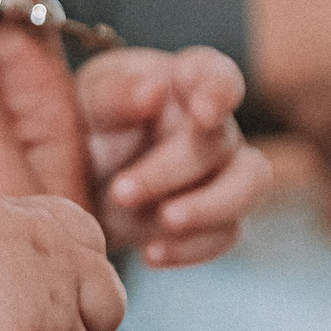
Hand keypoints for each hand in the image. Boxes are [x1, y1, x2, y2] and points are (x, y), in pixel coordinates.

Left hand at [79, 47, 270, 266]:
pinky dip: (192, 248)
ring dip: (208, 208)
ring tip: (163, 222)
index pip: (218, 75)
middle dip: (174, 169)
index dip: (218, 92)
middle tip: (121, 191)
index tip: (203, 112)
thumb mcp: (90, 100)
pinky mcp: (214, 218)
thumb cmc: (91, 120)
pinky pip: (224, 234)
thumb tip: (153, 90)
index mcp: (185, 82)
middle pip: (223, 142)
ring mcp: (221, 173)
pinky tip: (152, 254)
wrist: (81, 177)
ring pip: (249, 187)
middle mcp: (214, 126)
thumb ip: (116, 91)